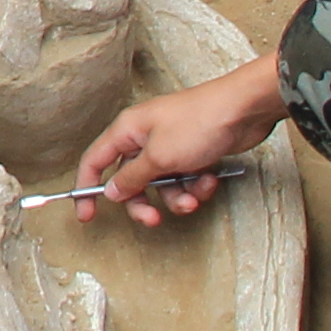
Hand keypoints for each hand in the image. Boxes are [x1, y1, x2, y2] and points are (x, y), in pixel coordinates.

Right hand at [77, 74, 279, 227]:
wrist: (244, 111)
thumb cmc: (200, 121)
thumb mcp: (159, 157)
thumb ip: (132, 178)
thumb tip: (112, 191)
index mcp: (128, 130)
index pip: (95, 161)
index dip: (86, 188)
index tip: (86, 214)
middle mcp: (145, 137)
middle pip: (130, 180)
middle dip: (143, 203)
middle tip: (152, 219)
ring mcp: (169, 146)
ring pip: (161, 185)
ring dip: (177, 197)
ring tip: (194, 197)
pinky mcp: (192, 153)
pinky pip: (184, 180)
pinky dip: (196, 186)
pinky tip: (209, 180)